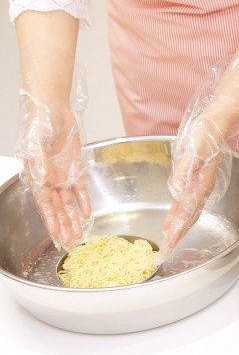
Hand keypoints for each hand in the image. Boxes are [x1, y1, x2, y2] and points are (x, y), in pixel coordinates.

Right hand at [19, 104, 90, 249]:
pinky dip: (83, 201)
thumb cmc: (39, 126)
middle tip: (68, 243)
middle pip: (57, 209)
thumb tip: (42, 179)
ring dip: (72, 218)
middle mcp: (49, 180)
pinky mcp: (73, 167)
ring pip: (68, 203)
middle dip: (62, 226)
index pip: (44, 205)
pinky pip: (79, 188)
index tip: (55, 235)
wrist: (53, 111)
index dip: (50, 220)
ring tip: (77, 234)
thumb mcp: (35, 144)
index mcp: (36, 177)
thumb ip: (39, 163)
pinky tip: (86, 213)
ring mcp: (61, 175)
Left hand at [159, 118, 229, 260]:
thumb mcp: (193, 148)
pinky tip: (171, 219)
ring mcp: (200, 184)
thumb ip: (184, 170)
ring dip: (178, 228)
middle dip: (177, 236)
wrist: (218, 121)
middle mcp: (202, 186)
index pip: (186, 212)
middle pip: (188, 217)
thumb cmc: (207, 132)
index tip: (168, 245)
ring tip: (167, 242)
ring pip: (188, 212)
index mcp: (201, 182)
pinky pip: (187, 202)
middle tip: (165, 253)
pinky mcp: (197, 178)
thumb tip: (177, 190)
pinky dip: (178, 215)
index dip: (177, 230)